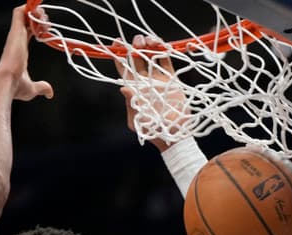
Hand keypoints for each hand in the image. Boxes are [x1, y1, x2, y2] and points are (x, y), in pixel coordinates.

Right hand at [0, 5, 53, 101]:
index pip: (28, 32)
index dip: (38, 27)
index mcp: (20, 50)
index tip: (47, 28)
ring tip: (46, 19)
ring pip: (24, 13)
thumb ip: (42, 87)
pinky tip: (40, 17)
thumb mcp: (33, 88)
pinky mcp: (15, 31)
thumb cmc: (15, 87)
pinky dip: (30, 9)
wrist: (7, 84)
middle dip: (39, 17)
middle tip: (48, 23)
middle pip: (27, 20)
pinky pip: (20, 11)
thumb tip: (50, 93)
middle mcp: (17, 40)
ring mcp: (15, 35)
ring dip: (36, 12)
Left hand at [115, 34, 187, 151]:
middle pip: (136, 58)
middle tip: (138, 41)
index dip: (119, 54)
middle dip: (135, 46)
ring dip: (150, 45)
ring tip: (151, 41)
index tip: (117, 42)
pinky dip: (164, 51)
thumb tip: (122, 88)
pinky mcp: (171, 79)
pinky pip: (166, 61)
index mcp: (133, 89)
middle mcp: (144, 81)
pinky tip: (162, 45)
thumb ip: (130, 104)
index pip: (123, 68)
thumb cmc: (153, 131)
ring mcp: (157, 79)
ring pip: (151, 56)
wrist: (174, 136)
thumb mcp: (137, 120)